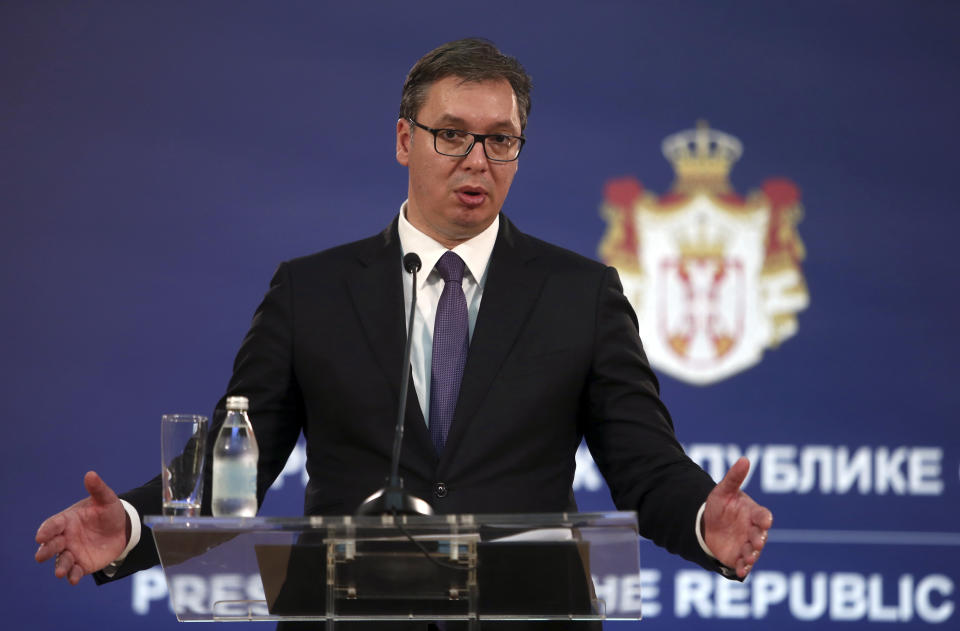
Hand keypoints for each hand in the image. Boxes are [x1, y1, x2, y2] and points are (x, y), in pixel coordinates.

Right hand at [35, 471, 129, 584]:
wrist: (122, 528)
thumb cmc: (109, 512)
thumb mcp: (106, 499)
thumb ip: (98, 489)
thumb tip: (90, 474)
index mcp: (67, 520)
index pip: (52, 525)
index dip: (46, 530)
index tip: (41, 536)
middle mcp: (65, 537)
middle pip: (51, 545)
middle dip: (46, 550)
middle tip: (42, 555)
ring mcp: (72, 552)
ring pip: (61, 560)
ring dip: (60, 566)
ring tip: (60, 572)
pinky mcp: (82, 564)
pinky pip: (75, 571)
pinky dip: (73, 575)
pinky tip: (73, 579)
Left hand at [703, 457, 772, 578]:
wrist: (708, 524)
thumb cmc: (720, 505)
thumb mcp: (724, 490)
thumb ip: (734, 477)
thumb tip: (744, 459)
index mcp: (753, 513)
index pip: (763, 515)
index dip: (764, 518)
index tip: (764, 520)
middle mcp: (753, 530)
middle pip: (760, 535)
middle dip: (759, 538)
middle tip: (757, 541)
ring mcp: (747, 544)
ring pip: (753, 551)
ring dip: (752, 555)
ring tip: (748, 558)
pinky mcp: (738, 557)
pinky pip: (743, 564)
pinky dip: (743, 568)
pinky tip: (740, 571)